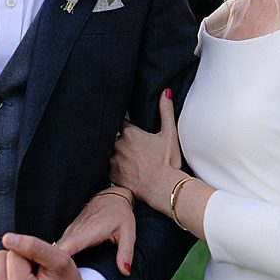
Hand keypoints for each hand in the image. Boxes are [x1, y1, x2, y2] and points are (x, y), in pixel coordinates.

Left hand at [0, 235, 95, 279]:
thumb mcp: (60, 260)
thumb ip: (34, 247)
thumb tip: (8, 238)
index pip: (12, 253)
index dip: (29, 255)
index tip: (42, 268)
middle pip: (0, 259)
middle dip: (19, 261)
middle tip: (36, 273)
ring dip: (13, 269)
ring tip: (31, 279)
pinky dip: (10, 278)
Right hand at [56, 190, 135, 274]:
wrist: (111, 197)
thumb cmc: (120, 214)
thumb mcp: (128, 233)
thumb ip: (125, 253)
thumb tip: (125, 271)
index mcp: (86, 233)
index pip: (64, 251)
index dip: (57, 265)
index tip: (57, 279)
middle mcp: (74, 232)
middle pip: (54, 254)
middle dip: (51, 268)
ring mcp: (69, 231)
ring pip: (54, 250)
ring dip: (53, 263)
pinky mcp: (69, 232)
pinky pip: (59, 247)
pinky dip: (57, 257)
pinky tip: (60, 269)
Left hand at [112, 88, 182, 205]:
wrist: (162, 188)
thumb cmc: (167, 161)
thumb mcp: (170, 134)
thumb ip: (166, 111)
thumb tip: (165, 92)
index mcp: (130, 133)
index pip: (123, 125)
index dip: (130, 129)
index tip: (136, 135)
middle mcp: (117, 145)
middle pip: (117, 139)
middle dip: (125, 143)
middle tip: (138, 151)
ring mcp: (112, 161)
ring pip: (112, 153)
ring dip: (119, 156)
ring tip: (132, 163)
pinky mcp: (111, 175)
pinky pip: (110, 168)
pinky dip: (117, 169)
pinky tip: (128, 172)